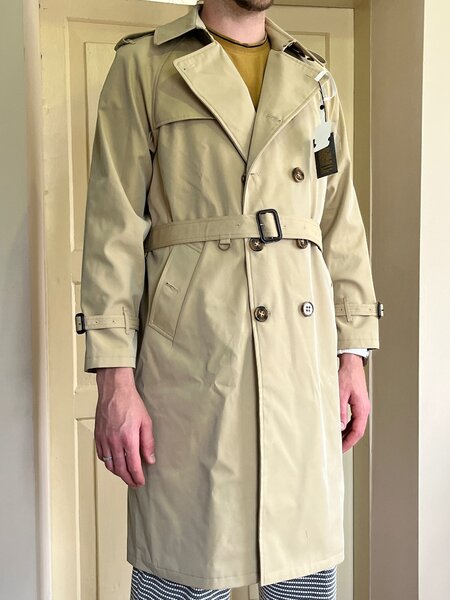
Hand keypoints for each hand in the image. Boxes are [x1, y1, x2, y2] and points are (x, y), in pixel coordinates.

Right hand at [94, 367, 154, 486]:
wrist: (114, 390)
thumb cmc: (130, 403)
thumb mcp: (146, 422)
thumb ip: (148, 443)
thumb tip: (150, 459)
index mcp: (128, 438)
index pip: (133, 465)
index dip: (137, 477)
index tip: (141, 482)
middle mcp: (114, 442)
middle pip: (120, 469)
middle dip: (128, 479)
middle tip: (134, 483)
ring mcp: (104, 440)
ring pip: (109, 464)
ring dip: (118, 473)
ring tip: (126, 475)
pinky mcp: (98, 436)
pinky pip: (102, 456)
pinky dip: (108, 463)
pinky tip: (114, 462)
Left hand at [338, 353, 370, 452]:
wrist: (351, 364)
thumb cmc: (347, 376)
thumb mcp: (340, 395)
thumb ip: (340, 412)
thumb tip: (339, 427)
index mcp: (362, 409)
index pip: (357, 431)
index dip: (349, 442)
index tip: (341, 449)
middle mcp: (364, 409)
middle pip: (358, 431)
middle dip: (349, 441)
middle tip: (339, 449)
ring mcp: (362, 407)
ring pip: (357, 426)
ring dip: (348, 434)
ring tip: (339, 441)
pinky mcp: (358, 404)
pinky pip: (355, 419)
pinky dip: (348, 426)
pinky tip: (341, 429)